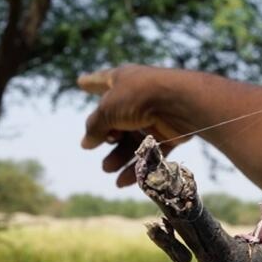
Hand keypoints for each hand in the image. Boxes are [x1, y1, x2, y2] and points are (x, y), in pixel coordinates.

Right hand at [78, 64, 196, 186]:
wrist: (180, 104)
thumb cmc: (139, 97)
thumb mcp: (107, 110)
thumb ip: (95, 126)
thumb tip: (86, 142)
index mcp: (123, 80)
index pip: (102, 80)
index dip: (91, 82)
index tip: (81, 82)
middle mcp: (138, 96)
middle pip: (117, 120)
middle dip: (107, 136)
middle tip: (95, 147)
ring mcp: (154, 115)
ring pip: (133, 140)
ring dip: (119, 156)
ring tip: (108, 168)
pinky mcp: (169, 133)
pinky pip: (150, 153)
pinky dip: (138, 167)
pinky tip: (123, 181)